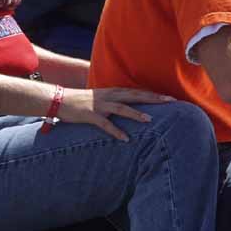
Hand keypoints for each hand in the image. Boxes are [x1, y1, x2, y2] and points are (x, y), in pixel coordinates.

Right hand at [57, 87, 177, 140]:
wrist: (59, 100)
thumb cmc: (82, 101)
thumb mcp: (102, 98)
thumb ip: (116, 101)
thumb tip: (131, 107)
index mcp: (114, 91)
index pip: (138, 91)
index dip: (154, 94)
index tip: (171, 97)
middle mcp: (109, 96)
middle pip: (135, 96)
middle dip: (153, 99)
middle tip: (171, 102)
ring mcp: (100, 105)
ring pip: (121, 108)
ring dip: (136, 114)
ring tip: (150, 120)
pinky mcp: (90, 115)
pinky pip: (104, 124)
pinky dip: (116, 131)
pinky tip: (125, 139)